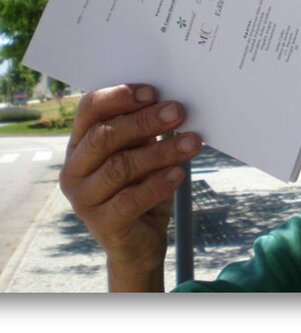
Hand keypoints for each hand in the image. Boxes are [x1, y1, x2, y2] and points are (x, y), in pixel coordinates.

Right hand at [59, 84, 201, 288]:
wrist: (139, 240)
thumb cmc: (141, 184)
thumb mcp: (142, 151)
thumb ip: (146, 130)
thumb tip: (172, 104)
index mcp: (81, 143)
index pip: (90, 109)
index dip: (119, 96)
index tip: (153, 92)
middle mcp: (75, 168)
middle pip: (105, 136)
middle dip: (145, 121)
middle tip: (179, 111)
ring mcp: (84, 198)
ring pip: (121, 167)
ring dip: (161, 151)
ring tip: (193, 142)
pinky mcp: (102, 224)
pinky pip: (130, 200)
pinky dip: (158, 184)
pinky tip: (179, 173)